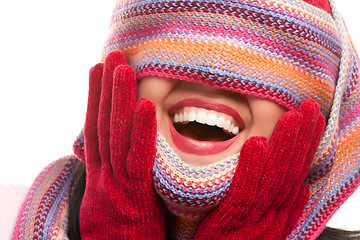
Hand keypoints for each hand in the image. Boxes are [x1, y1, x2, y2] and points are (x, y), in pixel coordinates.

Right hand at [80, 51, 164, 238]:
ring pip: (116, 134)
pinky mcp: (134, 195)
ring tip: (122, 68)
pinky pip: (139, 159)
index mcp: (99, 175)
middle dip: (106, 89)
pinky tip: (144, 105)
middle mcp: (103, 173)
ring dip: (119, 99)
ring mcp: (116, 183)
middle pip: (104, 124)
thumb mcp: (108, 203)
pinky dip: (141, 131)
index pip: (97, 129)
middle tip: (112, 56)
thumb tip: (111, 159)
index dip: (96, 99)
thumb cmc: (118, 236)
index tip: (98, 72)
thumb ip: (112, 178)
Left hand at [194, 99, 324, 239]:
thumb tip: (301, 188)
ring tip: (290, 117)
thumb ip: (281, 206)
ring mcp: (257, 218)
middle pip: (291, 171)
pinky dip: (253, 167)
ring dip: (284, 146)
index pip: (297, 172)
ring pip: (275, 178)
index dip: (308, 145)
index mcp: (280, 212)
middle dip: (303, 138)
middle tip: (309, 108)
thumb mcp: (263, 225)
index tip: (313, 119)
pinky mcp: (234, 221)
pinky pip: (244, 192)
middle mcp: (274, 214)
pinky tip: (256, 143)